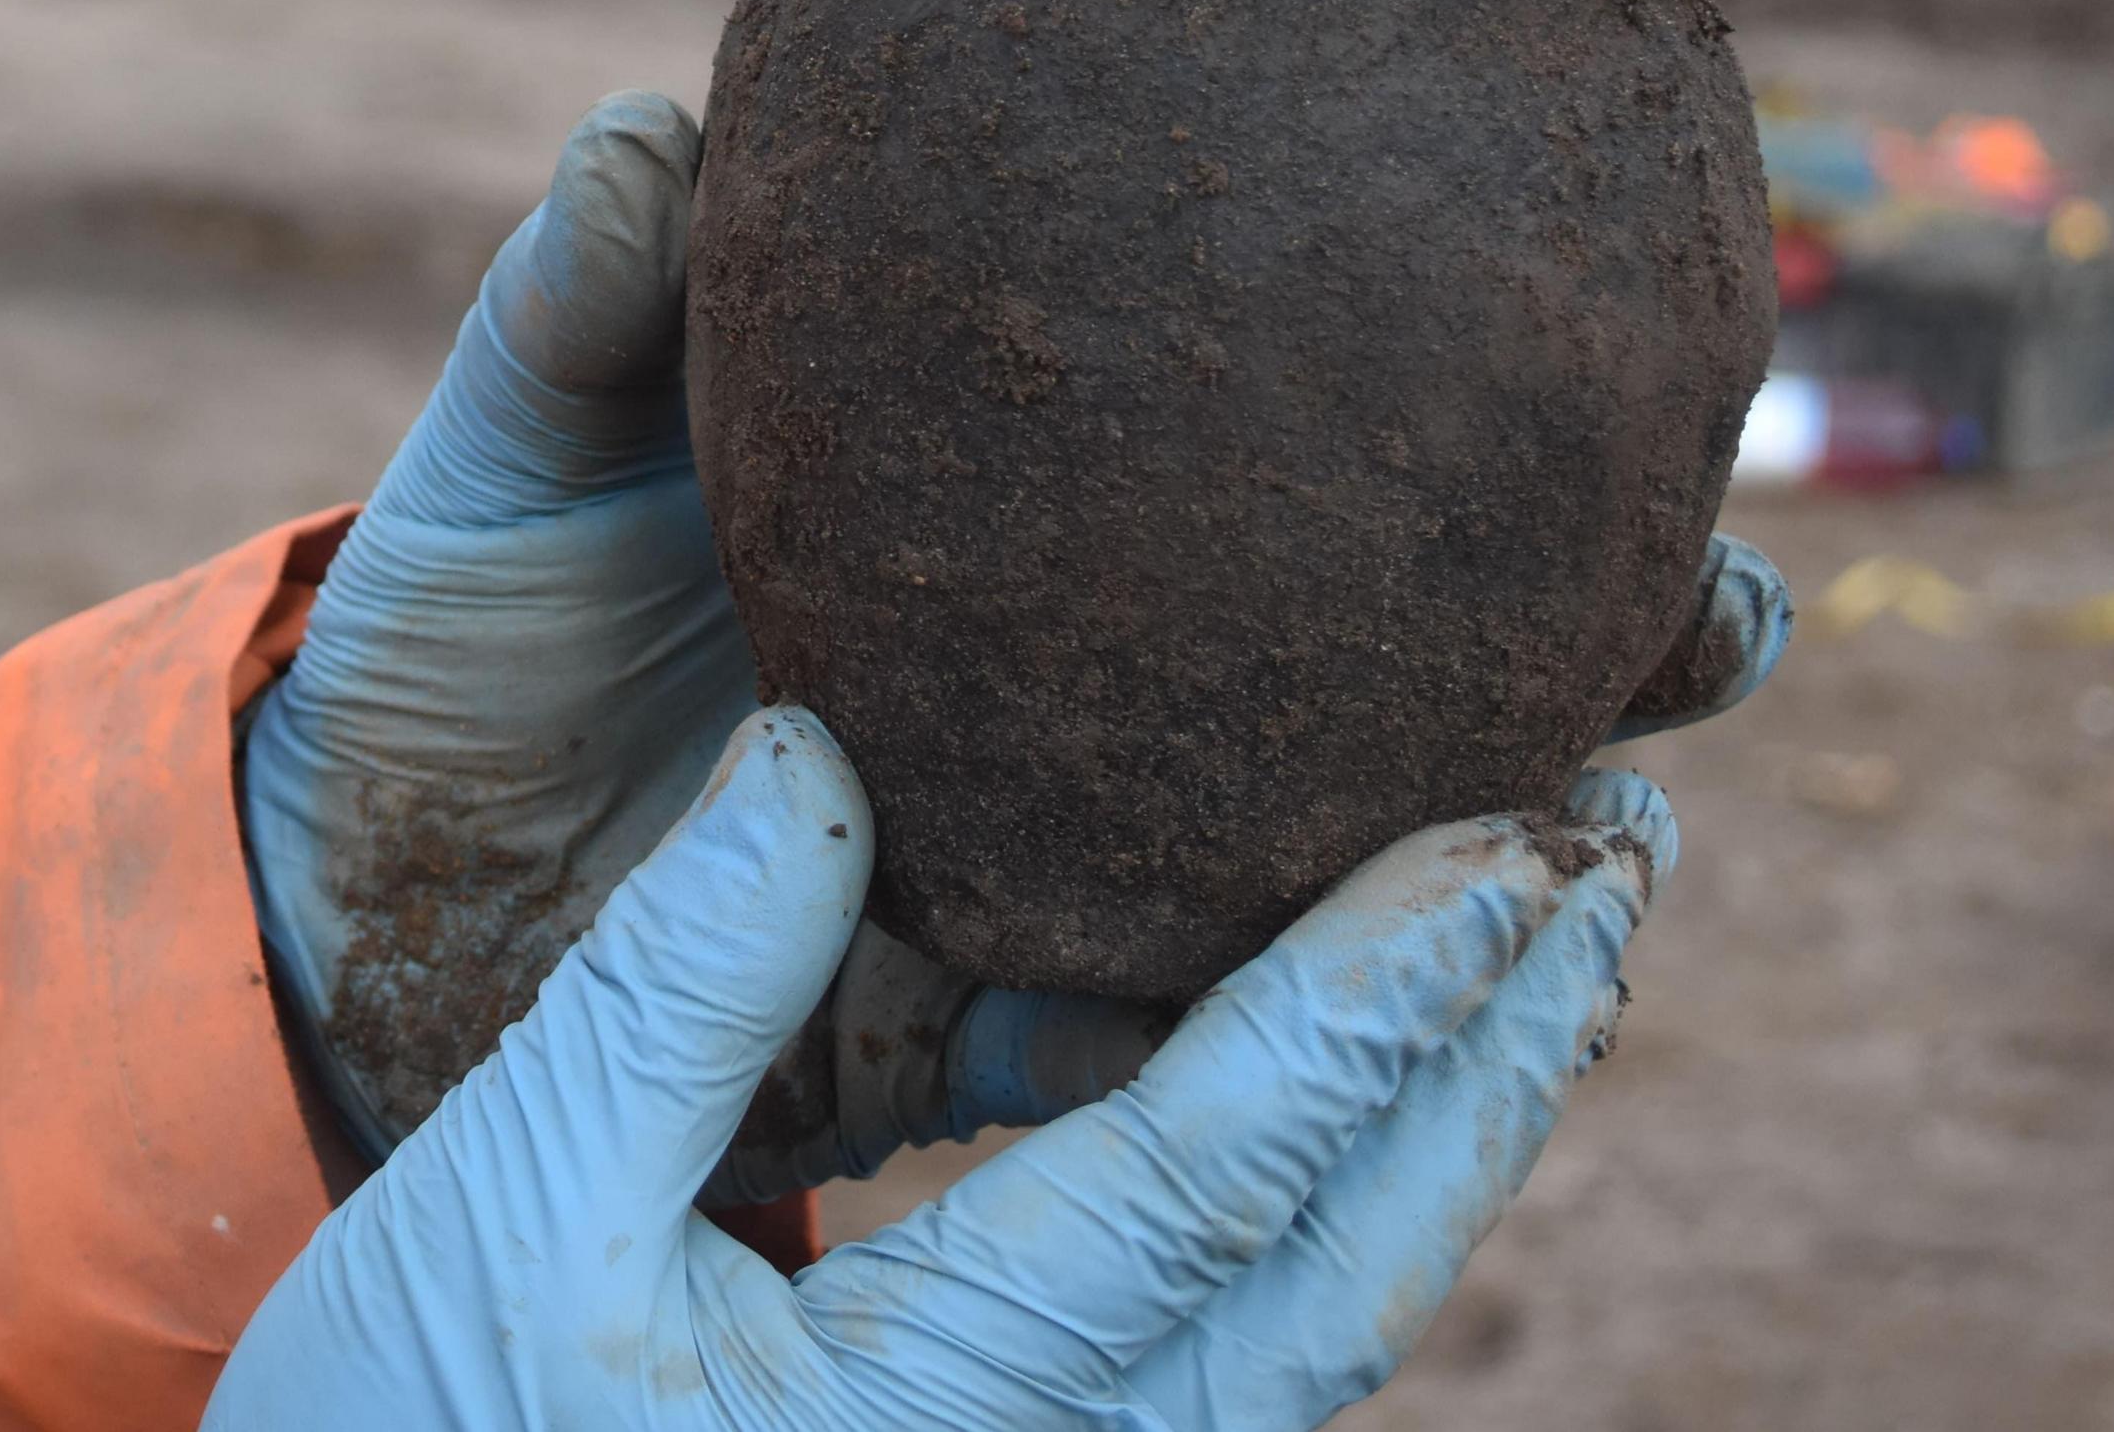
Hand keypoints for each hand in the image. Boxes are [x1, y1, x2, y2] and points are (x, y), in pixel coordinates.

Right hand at [207, 709, 1676, 1431]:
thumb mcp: (498, 1196)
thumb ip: (677, 980)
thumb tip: (825, 748)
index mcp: (920, 1421)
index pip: (1211, 1176)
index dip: (1377, 994)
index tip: (1518, 831)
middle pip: (1343, 1278)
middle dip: (1495, 1065)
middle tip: (1615, 850)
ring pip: (1313, 1328)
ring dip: (1439, 1128)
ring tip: (1533, 930)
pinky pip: (1225, 1346)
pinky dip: (1313, 1192)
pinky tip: (1337, 1059)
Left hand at [242, 92, 1788, 1190]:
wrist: (353, 894)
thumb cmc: (448, 630)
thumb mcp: (513, 447)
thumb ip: (590, 300)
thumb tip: (668, 116)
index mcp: (1006, 520)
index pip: (1283, 452)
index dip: (1466, 421)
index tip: (1637, 359)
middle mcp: (1068, 688)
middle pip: (1377, 659)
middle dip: (1577, 643)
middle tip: (1724, 610)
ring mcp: (1041, 859)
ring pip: (1317, 862)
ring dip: (1479, 850)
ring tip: (1620, 825)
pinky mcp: (966, 1022)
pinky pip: (1142, 1037)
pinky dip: (1251, 1034)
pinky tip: (1368, 1021)